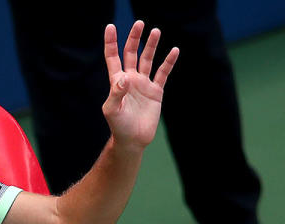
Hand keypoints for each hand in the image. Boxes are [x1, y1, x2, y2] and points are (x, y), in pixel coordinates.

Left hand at [102, 20, 179, 150]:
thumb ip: (116, 93)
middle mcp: (130, 79)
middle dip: (135, 38)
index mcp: (117, 81)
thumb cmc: (118, 126)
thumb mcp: (112, 110)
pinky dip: (168, 62)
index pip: (113, 57)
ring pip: (148, 59)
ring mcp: (143, 84)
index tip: (110, 27)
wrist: (133, 139)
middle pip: (131, 53)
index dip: (111, 42)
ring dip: (151, 45)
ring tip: (156, 31)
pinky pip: (163, 73)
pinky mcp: (156, 91)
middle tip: (140, 23)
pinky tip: (174, 50)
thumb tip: (123, 77)